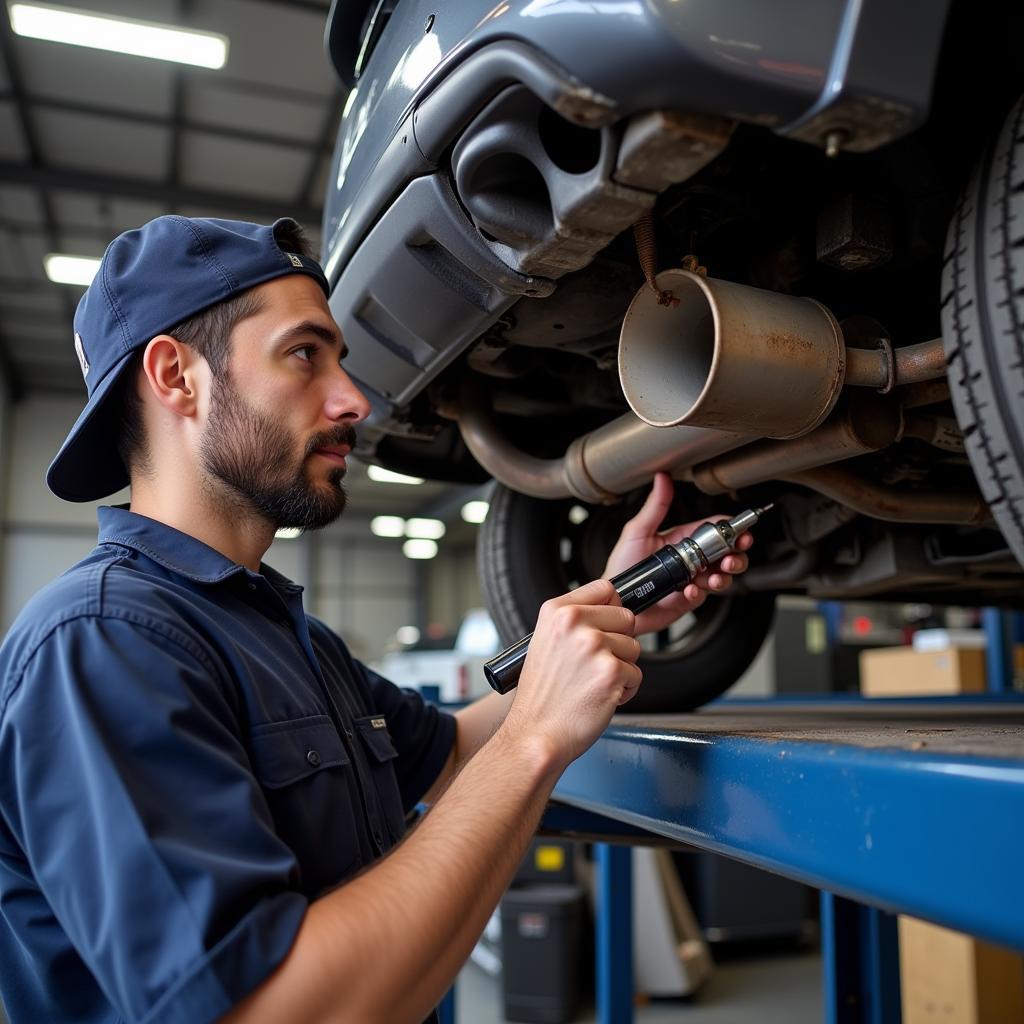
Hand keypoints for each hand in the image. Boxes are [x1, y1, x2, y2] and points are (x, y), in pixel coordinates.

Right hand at [503, 578, 640, 768]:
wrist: (537, 735)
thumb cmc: (543, 696)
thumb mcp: (545, 642)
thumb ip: (575, 620)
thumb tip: (612, 605)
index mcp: (556, 611)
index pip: (605, 589)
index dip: (610, 610)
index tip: (602, 627)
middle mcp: (574, 623)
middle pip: (626, 618)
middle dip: (618, 642)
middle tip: (593, 665)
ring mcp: (594, 646)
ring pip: (634, 647)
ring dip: (622, 668)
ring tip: (593, 682)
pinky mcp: (612, 671)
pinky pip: (636, 674)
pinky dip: (625, 689)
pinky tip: (600, 696)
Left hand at [602, 472, 752, 635]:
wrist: (615, 598)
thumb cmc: (623, 565)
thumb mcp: (638, 531)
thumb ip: (655, 506)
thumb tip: (662, 478)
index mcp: (682, 540)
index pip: (714, 531)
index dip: (731, 530)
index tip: (740, 531)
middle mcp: (691, 560)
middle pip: (727, 555)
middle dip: (736, 555)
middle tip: (732, 557)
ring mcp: (692, 580)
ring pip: (722, 576)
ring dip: (724, 576)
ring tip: (715, 576)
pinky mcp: (687, 600)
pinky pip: (702, 596)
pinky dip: (699, 593)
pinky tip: (690, 590)